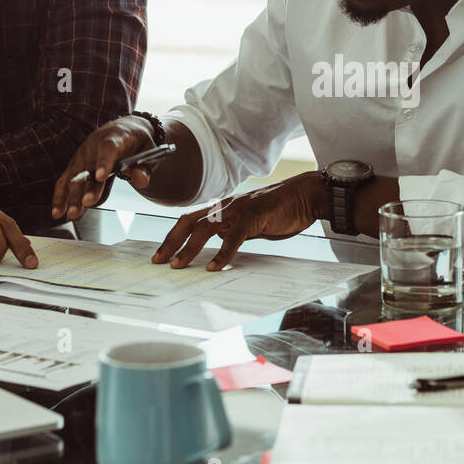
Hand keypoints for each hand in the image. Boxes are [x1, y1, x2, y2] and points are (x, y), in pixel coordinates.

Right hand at [52, 115, 158, 220]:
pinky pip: (64, 180)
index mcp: (115, 137)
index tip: (101, 177)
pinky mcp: (74, 164)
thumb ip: (145, 167)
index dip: (104, 162)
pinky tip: (58, 212)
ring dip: (72, 195)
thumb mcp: (148, 151)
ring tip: (73, 214)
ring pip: (74, 176)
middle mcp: (94, 144)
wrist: (123, 128)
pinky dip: (60, 196)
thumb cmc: (137, 142)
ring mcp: (81, 154)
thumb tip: (141, 180)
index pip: (108, 148)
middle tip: (87, 203)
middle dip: (87, 186)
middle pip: (88, 166)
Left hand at [152, 172, 326, 270]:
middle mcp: (226, 206)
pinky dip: (222, 253)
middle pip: (189, 221)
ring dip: (188, 248)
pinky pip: (233, 237)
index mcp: (224, 208)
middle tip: (159, 261)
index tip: (161, 254)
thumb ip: (235, 231)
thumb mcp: (252, 223)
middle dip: (171, 242)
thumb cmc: (281, 209)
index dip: (173, 236)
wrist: (305, 196)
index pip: (190, 220)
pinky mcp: (253, 217)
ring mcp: (239, 210)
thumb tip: (221, 245)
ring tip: (178, 266)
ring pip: (205, 228)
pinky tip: (214, 267)